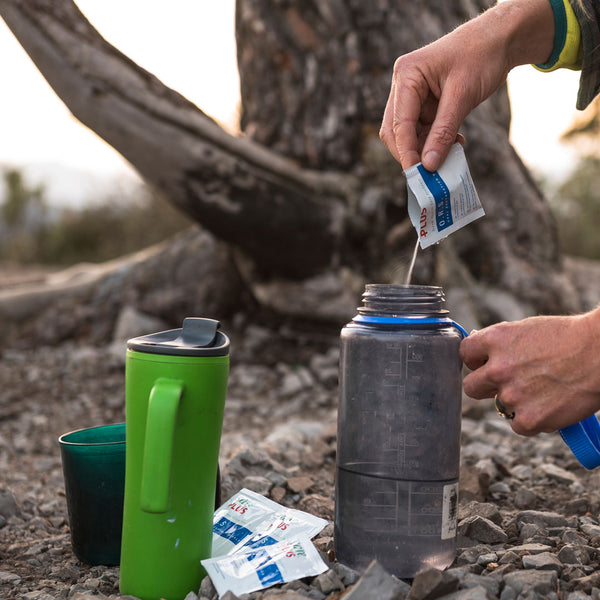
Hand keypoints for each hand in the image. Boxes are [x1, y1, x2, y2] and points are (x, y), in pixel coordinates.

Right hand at [379, 0, 554, 170]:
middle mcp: (404, 85)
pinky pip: (423, 130)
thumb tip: (429, 164)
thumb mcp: (462, 95)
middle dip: (411, 153)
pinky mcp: (424, 104)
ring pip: (409, 134)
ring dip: (425, 149)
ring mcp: (412, 96)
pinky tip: (454, 144)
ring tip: (449, 156)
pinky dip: (435, 142)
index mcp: (407, 75)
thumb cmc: (481, 56)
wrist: (499, 39)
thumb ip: (443, 131)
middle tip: (429, 174)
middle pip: (396, 131)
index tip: (418, 174)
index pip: (400, 123)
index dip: (406, 152)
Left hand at [460, 311, 599, 435]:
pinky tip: (549, 405)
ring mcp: (511, 395)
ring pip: (499, 406)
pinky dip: (532, 419)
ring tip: (542, 390)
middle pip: (471, 387)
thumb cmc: (569, 338)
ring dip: (516, 402)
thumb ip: (501, 344)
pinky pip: (517, 425)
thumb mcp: (526, 330)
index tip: (486, 363)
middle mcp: (497, 368)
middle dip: (485, 387)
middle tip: (508, 384)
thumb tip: (481, 354)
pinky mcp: (528, 419)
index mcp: (494, 340)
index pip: (465, 354)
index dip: (476, 360)